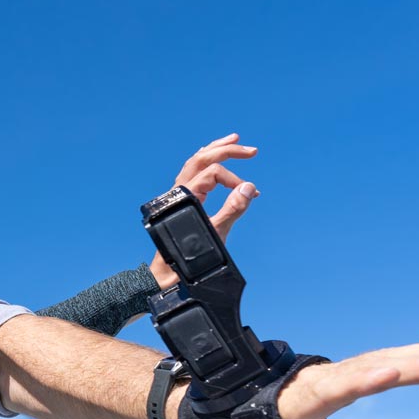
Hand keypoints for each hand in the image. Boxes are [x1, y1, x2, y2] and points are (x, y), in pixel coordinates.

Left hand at [150, 133, 258, 288]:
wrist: (167, 276)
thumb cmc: (189, 260)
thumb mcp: (216, 234)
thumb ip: (232, 209)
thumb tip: (249, 187)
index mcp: (184, 197)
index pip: (212, 173)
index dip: (234, 180)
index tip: (251, 193)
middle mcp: (178, 191)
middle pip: (201, 159)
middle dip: (226, 151)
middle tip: (251, 150)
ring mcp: (177, 195)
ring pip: (194, 163)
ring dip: (214, 150)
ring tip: (234, 141)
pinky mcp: (180, 202)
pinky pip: (192, 174)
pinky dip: (206, 163)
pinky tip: (215, 160)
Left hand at [191, 342, 418, 418]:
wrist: (226, 405)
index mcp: (301, 399)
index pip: (336, 387)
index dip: (362, 379)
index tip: (390, 370)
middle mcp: (325, 379)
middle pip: (378, 366)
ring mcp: (341, 375)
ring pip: (392, 359)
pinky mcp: (353, 376)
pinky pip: (393, 363)